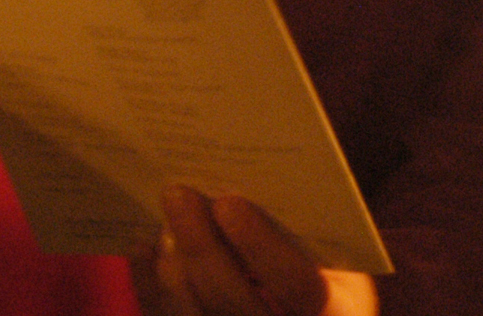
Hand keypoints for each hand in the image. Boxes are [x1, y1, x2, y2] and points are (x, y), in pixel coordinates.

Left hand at [130, 186, 365, 315]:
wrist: (299, 314)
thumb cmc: (325, 271)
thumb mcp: (338, 256)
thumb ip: (306, 230)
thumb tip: (251, 179)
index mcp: (335, 311)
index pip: (297, 286)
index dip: (262, 246)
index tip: (229, 203)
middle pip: (233, 302)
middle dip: (202, 246)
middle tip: (178, 194)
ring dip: (172, 268)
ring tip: (163, 220)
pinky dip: (150, 288)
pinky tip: (144, 248)